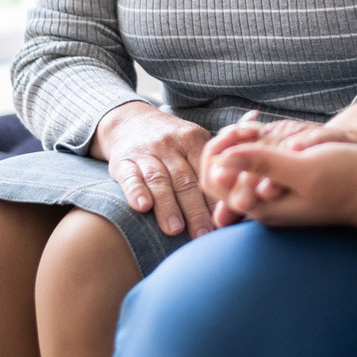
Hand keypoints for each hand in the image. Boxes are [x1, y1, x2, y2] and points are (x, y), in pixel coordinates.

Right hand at [93, 102, 215, 238]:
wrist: (129, 121)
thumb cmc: (170, 142)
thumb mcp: (193, 140)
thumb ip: (211, 165)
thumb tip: (233, 199)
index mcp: (192, 139)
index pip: (206, 172)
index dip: (214, 199)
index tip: (222, 222)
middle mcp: (169, 144)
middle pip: (184, 180)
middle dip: (195, 210)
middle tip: (203, 235)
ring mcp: (145, 152)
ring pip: (158, 180)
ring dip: (167, 206)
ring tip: (175, 229)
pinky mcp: (122, 161)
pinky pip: (130, 177)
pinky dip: (136, 191)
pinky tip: (142, 206)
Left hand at [203, 138, 356, 229]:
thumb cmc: (347, 181)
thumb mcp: (304, 169)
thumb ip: (263, 164)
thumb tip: (223, 159)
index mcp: (262, 206)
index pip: (214, 180)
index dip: (218, 151)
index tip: (240, 132)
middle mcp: (264, 204)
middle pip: (224, 172)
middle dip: (231, 143)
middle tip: (249, 124)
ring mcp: (276, 196)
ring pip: (242, 164)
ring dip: (246, 141)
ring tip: (256, 122)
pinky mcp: (288, 185)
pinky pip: (261, 163)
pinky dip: (261, 143)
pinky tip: (269, 129)